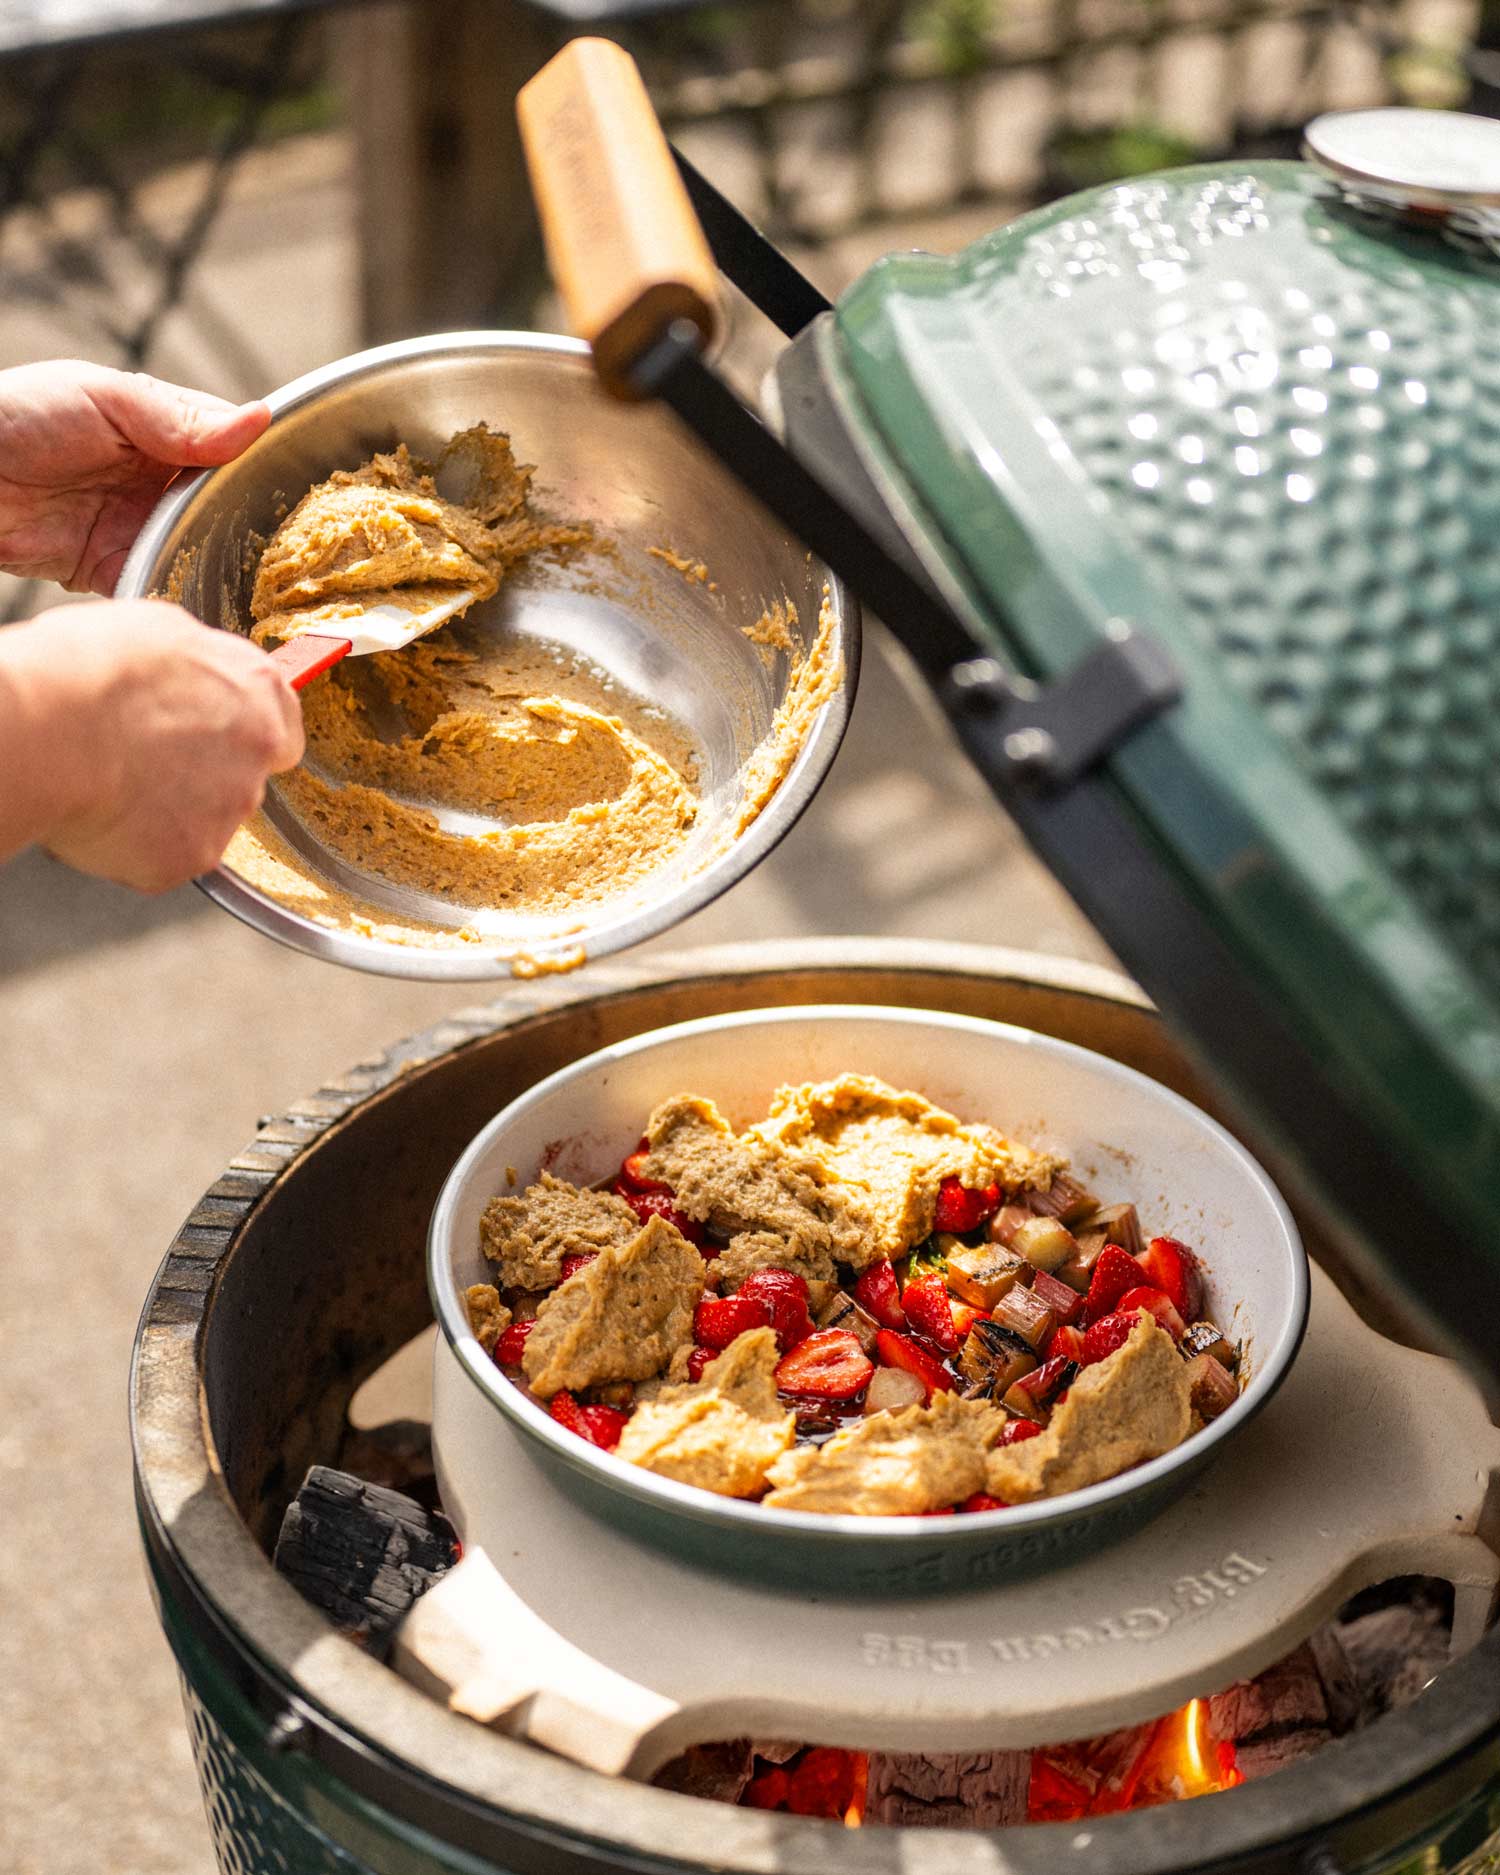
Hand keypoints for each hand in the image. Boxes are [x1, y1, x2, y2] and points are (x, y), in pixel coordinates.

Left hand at [0, 361, 269, 595]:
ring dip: (229, 565)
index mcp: (170, 432)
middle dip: (260, 526)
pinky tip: (214, 600)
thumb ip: (179, 417)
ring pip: (207, 552)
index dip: (272, 467)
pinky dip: (185, 594)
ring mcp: (144, 529)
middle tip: (295, 546)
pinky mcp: (117, 569)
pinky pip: (164, 585)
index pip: (240, 449)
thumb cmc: (21, 415)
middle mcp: (164, 483)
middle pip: (233, 509)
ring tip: (266, 581)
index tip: (306, 489)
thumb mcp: (106, 398)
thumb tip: (260, 421)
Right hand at [0, 600, 303, 891]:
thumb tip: (189, 674)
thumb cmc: (87, 670)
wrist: (49, 729)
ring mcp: (227, 812)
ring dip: (166, 810)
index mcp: (256, 690)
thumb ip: (195, 665)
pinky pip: (165, 857)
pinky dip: (135, 845)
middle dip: (199, 775)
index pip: (281, 725)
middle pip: (241, 778)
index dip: (243, 733)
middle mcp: (257, 754)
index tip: (219, 736)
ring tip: (111, 782)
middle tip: (141, 757)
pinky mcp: (191, 857)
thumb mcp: (157, 629)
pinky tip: (102, 814)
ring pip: (203, 820)